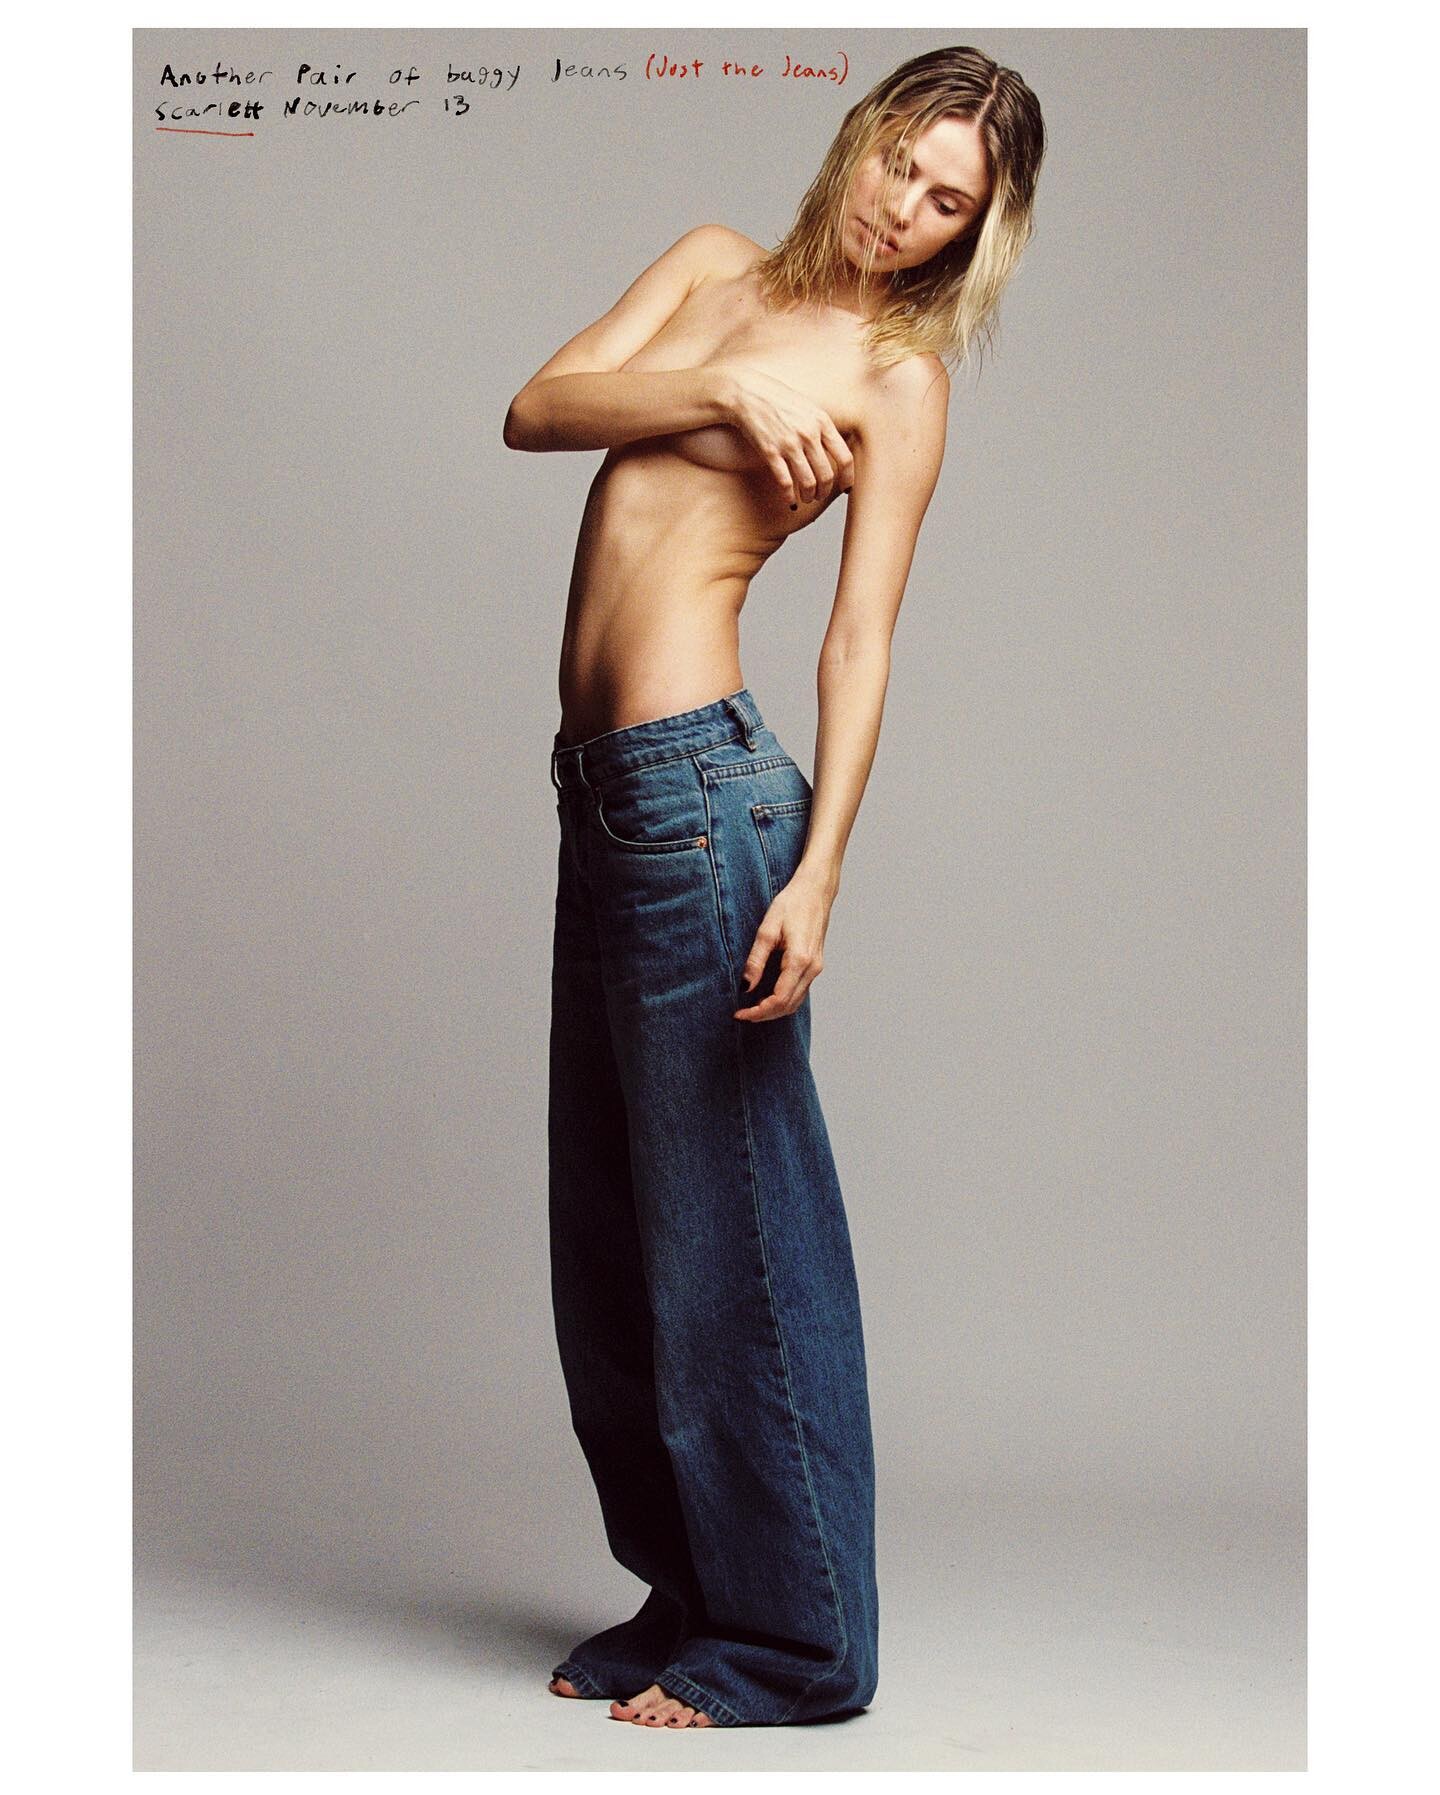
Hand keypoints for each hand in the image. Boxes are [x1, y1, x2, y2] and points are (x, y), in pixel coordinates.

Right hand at [718, 364, 854, 508]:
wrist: (748, 393)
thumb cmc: (778, 400)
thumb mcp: (809, 408)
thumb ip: (823, 428)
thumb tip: (835, 452)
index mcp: (822, 422)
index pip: (845, 457)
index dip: (848, 477)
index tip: (845, 488)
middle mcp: (808, 434)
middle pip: (827, 474)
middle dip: (825, 491)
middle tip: (820, 495)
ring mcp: (789, 444)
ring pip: (808, 482)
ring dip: (809, 496)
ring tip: (807, 498)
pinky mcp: (771, 452)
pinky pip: (785, 482)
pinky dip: (789, 496)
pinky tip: (790, 501)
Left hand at [733, 872, 832, 1021]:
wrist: (815, 890)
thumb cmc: (792, 904)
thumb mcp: (767, 930)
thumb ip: (756, 960)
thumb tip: (746, 986)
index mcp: (799, 960)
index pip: (779, 999)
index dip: (759, 1011)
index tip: (740, 1013)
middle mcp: (812, 968)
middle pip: (788, 1005)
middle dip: (764, 1015)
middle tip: (742, 1014)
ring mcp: (816, 968)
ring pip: (796, 1002)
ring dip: (774, 1010)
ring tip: (752, 1009)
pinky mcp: (815, 965)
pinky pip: (800, 992)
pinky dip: (784, 1000)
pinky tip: (767, 997)